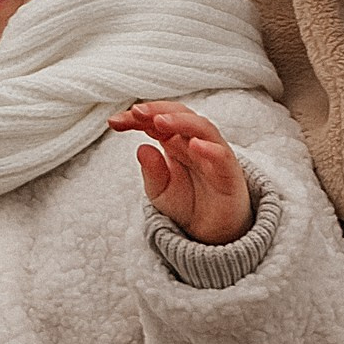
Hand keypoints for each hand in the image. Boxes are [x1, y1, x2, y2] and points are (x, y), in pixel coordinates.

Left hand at [111, 100, 253, 246]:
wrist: (214, 233)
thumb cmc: (188, 204)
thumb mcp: (160, 191)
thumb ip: (151, 172)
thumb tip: (141, 148)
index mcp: (174, 143)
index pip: (156, 121)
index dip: (135, 118)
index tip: (114, 122)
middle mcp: (194, 142)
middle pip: (179, 115)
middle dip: (157, 110)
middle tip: (136, 112)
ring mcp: (214, 154)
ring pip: (202, 128)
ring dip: (181, 121)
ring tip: (160, 121)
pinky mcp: (229, 173)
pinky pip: (222, 156)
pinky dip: (210, 149)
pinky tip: (195, 145)